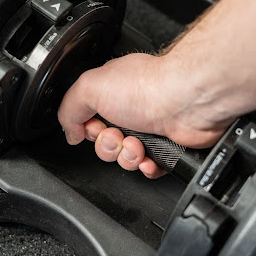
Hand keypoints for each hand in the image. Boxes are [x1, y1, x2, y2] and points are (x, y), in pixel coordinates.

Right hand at [58, 53, 232, 177]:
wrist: (186, 101)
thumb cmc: (146, 87)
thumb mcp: (88, 87)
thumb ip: (69, 110)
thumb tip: (70, 132)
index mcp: (110, 92)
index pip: (87, 120)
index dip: (88, 130)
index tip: (94, 126)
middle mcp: (129, 108)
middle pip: (105, 143)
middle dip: (108, 146)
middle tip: (118, 135)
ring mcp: (148, 128)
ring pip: (125, 158)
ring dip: (127, 157)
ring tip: (137, 145)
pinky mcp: (166, 146)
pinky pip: (148, 168)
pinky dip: (147, 167)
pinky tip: (149, 158)